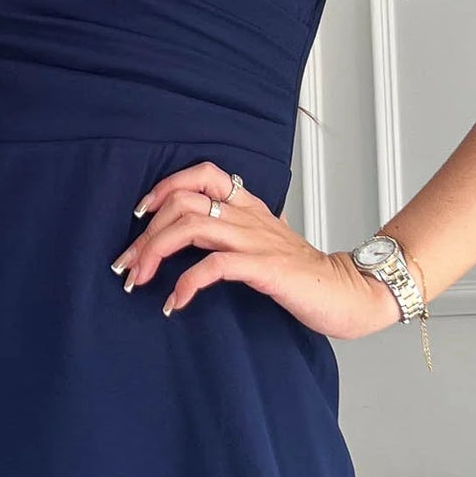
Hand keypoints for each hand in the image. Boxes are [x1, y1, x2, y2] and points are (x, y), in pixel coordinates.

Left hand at [110, 159, 400, 340]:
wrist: (347, 293)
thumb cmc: (302, 274)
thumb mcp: (264, 244)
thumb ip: (233, 234)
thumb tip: (191, 239)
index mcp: (249, 207)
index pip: (202, 174)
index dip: (165, 186)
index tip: (140, 215)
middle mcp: (248, 217)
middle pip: (183, 202)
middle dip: (145, 234)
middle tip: (128, 266)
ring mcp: (255, 240)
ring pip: (191, 226)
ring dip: (155, 253)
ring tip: (140, 281)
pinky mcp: (263, 268)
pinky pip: (213, 266)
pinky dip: (185, 283)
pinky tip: (175, 302)